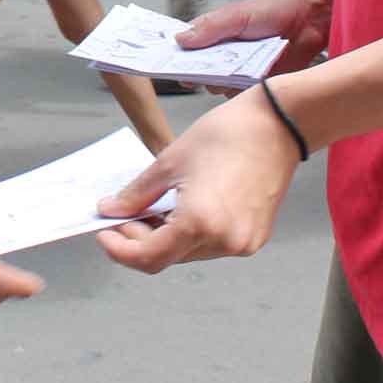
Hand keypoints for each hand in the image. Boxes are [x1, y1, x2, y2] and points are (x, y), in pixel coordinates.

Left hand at [95, 85, 300, 271]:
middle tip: (121, 216)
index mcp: (200, 222)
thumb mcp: (169, 162)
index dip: (120, 250)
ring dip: (164, 237)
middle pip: (167, 257)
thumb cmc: (226, 134)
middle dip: (139, 240)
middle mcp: (224, 241)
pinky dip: (189, 233)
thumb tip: (111, 211)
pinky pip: (211, 245)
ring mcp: (242, 243)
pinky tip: (179, 210)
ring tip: (151, 209)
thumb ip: (135, 194)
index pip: (148, 257)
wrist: (277, 125)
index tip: (104, 234)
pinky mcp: (254, 238)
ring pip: (188, 253)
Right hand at [178, 0, 333, 91]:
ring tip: (231, 73)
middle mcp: (224, 52)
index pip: (187, 47)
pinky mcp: (255, 81)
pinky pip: (239, 93)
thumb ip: (209, 28)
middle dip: (199, 73)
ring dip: (220, 83)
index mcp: (214, 32)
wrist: (308, 21)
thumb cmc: (272, 11)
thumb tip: (179, 40)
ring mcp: (239, 67)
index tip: (168, 65)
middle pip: (200, 70)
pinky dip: (239, 90)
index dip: (177, 56)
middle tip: (203, 72)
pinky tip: (246, 81)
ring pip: (217, 85)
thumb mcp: (236, 16)